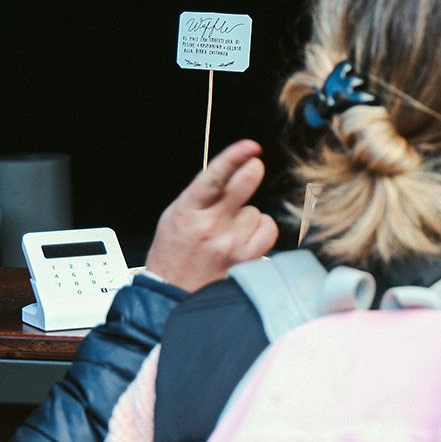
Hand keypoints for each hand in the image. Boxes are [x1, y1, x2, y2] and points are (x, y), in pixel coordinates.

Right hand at [144, 139, 280, 291]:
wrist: (172, 295)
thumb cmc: (173, 253)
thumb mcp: (175, 215)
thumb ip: (201, 193)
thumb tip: (230, 168)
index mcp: (188, 210)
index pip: (214, 177)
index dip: (234, 157)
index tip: (250, 147)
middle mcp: (210, 226)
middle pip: (245, 184)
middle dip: (252, 172)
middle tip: (252, 170)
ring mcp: (231, 244)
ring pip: (256, 211)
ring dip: (248, 216)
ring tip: (231, 230)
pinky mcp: (247, 260)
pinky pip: (268, 230)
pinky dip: (261, 231)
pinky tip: (245, 239)